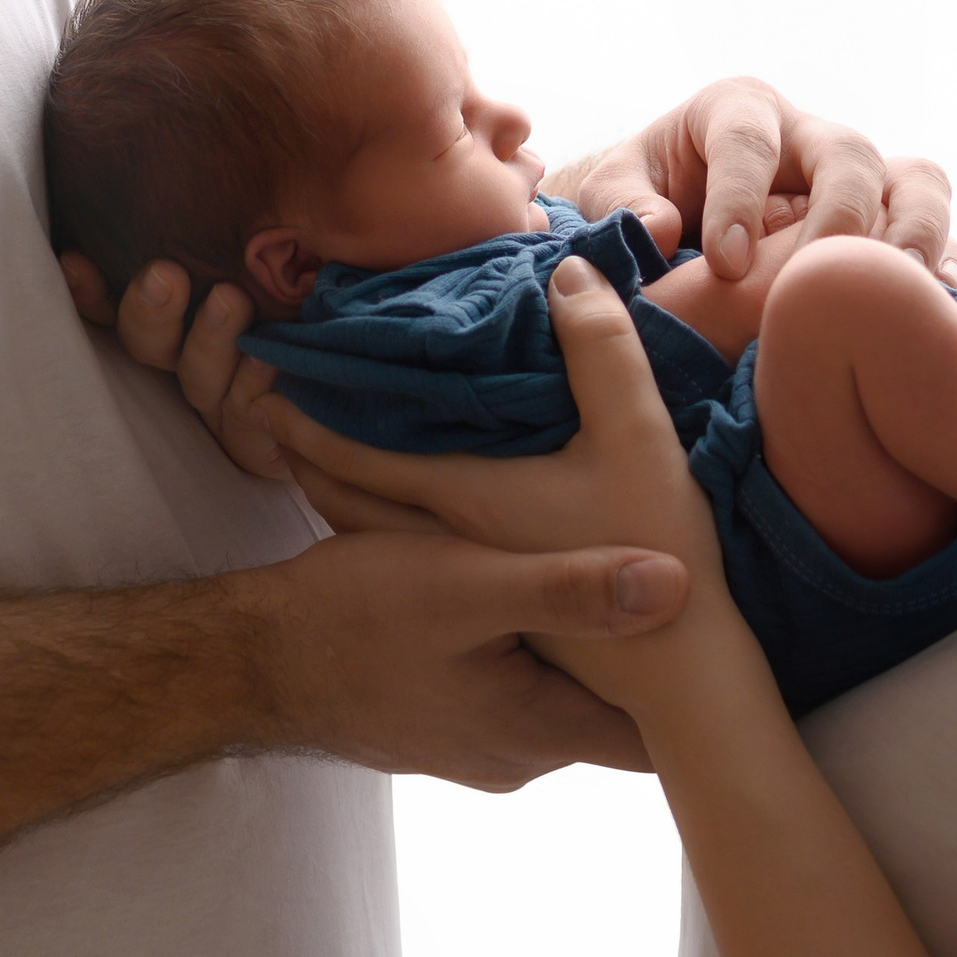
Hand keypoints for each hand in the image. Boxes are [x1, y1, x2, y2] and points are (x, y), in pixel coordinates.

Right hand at [238, 520, 689, 785]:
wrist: (248, 659)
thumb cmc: (352, 618)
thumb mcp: (467, 585)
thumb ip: (570, 588)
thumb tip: (680, 588)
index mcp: (542, 732)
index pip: (658, 737)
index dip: (697, 691)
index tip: (725, 627)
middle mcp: (522, 754)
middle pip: (616, 707)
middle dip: (641, 646)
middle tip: (672, 562)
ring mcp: (483, 743)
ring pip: (565, 690)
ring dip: (583, 637)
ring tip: (605, 559)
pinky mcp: (451, 719)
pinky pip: (519, 683)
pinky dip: (534, 640)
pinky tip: (528, 581)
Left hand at [269, 259, 756, 717]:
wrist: (687, 686)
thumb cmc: (658, 550)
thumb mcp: (636, 439)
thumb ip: (603, 355)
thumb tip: (570, 270)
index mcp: (469, 509)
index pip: (362, 466)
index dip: (313, 431)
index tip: (269, 395)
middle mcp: (454, 554)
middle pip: (355, 504)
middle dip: (315, 461)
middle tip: (276, 417)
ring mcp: (472, 597)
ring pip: (379, 538)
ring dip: (344, 496)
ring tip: (316, 457)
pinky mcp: (499, 623)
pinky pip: (416, 561)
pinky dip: (389, 529)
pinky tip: (405, 519)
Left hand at [556, 77, 956, 284]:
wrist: (682, 217)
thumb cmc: (644, 198)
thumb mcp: (610, 194)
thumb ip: (622, 205)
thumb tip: (659, 229)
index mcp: (736, 110)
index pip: (747, 138)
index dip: (739, 197)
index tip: (726, 264)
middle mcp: (808, 135)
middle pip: (847, 153)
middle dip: (838, 214)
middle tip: (816, 280)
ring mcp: (859, 178)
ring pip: (915, 179)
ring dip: (916, 231)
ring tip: (905, 287)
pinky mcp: (891, 221)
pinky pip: (939, 230)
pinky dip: (944, 262)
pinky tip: (938, 304)